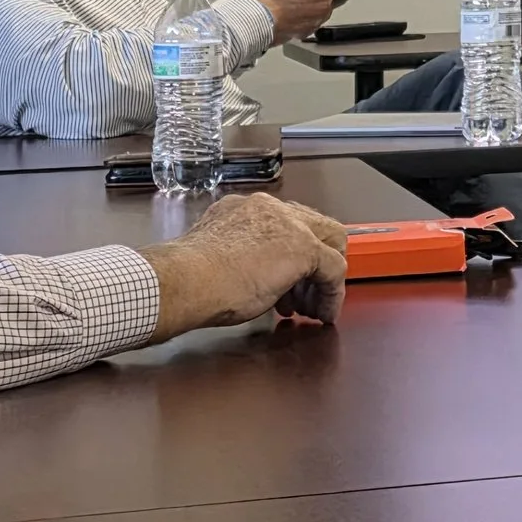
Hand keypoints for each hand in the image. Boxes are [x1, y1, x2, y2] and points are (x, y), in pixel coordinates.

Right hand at [137, 193, 348, 341]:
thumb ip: (242, 256)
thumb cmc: (190, 278)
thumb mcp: (218, 258)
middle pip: (314, 227)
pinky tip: (323, 313)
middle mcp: (270, 208)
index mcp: (245, 209)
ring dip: (321, 280)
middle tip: (304, 295)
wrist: (187, 281)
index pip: (286, 223)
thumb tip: (253, 276)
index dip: (292, 254)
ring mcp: (289, 224)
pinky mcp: (304, 247)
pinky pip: (334, 268)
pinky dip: (333, 293)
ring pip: (328, 244)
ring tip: (309, 308)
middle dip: (314, 264)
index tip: (288, 280)